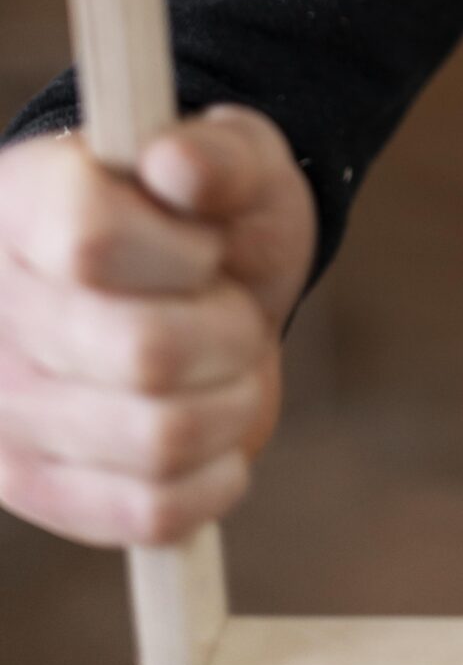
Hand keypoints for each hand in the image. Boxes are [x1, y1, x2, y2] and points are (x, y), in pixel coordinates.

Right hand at [0, 104, 317, 548]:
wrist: (187, 291)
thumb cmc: (209, 217)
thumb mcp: (236, 160)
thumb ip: (219, 153)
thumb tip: (176, 161)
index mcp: (23, 201)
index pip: (91, 241)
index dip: (183, 252)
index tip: (206, 245)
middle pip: (145, 353)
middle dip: (229, 329)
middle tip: (229, 306)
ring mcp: (1, 411)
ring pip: (161, 437)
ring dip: (232, 400)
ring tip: (224, 363)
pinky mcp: (31, 488)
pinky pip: (152, 512)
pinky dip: (215, 475)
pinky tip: (215, 426)